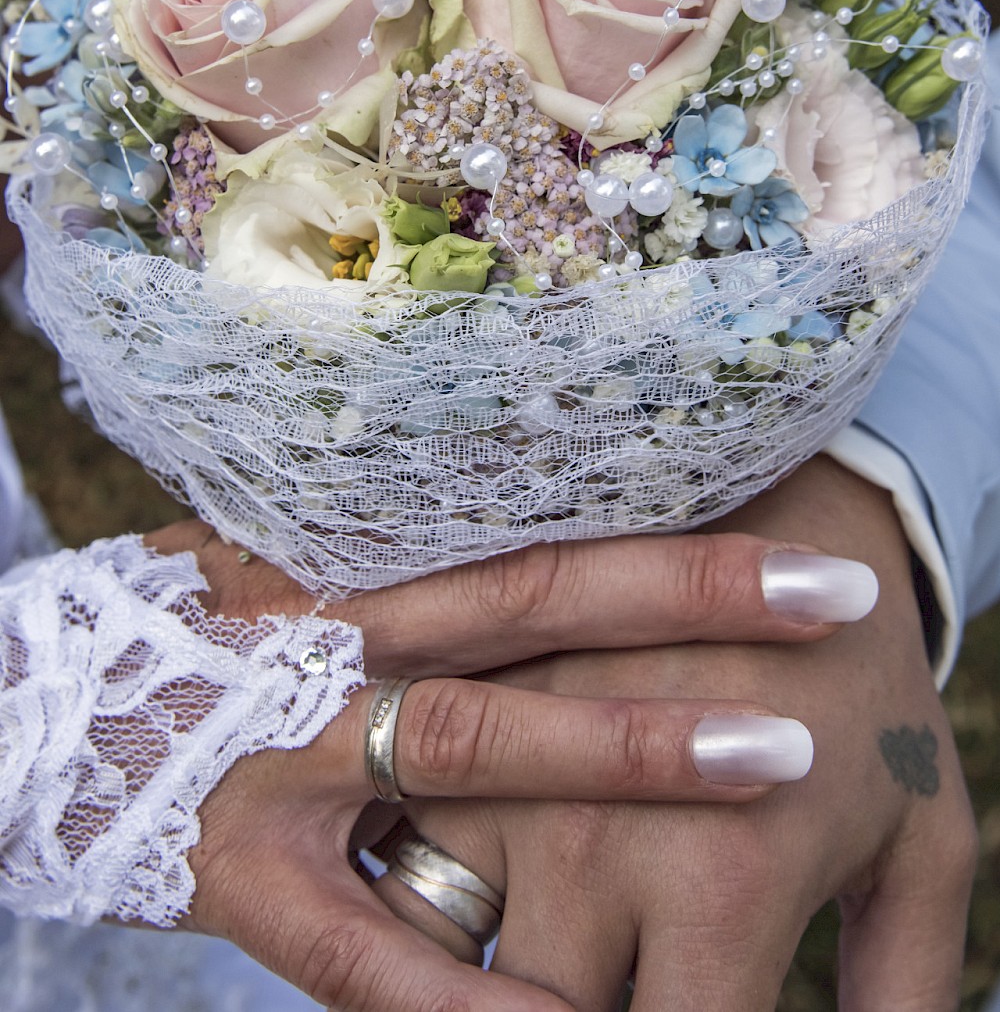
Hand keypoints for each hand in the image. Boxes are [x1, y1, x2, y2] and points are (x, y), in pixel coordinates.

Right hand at [147, 516, 874, 1009]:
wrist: (41, 710)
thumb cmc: (198, 633)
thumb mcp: (295, 566)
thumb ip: (414, 571)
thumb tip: (562, 554)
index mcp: (359, 565)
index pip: (543, 548)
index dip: (676, 549)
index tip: (808, 550)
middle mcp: (340, 640)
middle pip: (535, 612)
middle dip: (691, 610)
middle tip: (836, 605)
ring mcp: (294, 758)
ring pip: (477, 745)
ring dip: (624, 752)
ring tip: (769, 760)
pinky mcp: (247, 881)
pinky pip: (379, 950)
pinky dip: (481, 989)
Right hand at [397, 457, 977, 1010]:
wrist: (794, 509)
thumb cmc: (874, 697)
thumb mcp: (923, 850)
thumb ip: (903, 995)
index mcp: (723, 886)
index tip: (697, 1001)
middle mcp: (590, 845)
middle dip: (593, 1001)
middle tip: (643, 959)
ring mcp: (502, 786)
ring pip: (462, 956)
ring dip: (509, 970)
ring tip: (577, 924)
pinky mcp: (438, 730)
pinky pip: (407, 880)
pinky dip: (441, 917)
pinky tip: (494, 911)